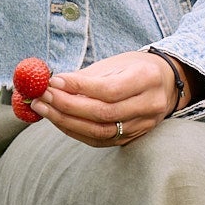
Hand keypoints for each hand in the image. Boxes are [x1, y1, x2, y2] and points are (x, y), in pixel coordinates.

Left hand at [30, 50, 182, 147]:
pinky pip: (101, 140)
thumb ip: (86, 77)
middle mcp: (150, 105)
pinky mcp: (134, 137)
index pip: (110, 89)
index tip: (53, 81)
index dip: (79, 88)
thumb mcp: (114, 64)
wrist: (164, 84)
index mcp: (147, 79)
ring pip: (101, 131)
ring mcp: (144, 125)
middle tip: (41, 97)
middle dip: (67, 106)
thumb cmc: (133, 68)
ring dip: (67, 121)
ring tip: (43, 108)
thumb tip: (50, 85)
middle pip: (104, 113)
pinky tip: (58, 120)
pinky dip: (76, 131)